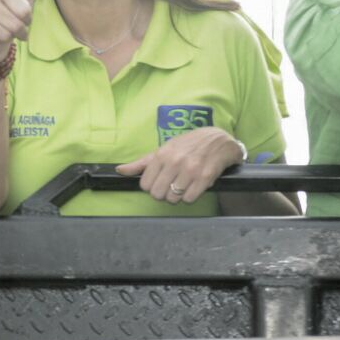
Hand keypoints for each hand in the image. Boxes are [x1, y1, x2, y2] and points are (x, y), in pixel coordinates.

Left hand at [116, 127, 244, 202]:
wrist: (219, 139)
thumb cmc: (189, 144)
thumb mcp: (164, 148)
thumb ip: (142, 163)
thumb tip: (120, 170)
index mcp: (162, 154)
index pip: (146, 185)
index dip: (152, 187)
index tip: (159, 182)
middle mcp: (175, 162)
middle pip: (158, 194)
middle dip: (164, 194)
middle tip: (172, 186)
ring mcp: (190, 170)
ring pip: (173, 199)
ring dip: (178, 196)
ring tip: (184, 185)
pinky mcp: (204, 178)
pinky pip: (189, 199)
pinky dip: (190, 197)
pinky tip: (193, 186)